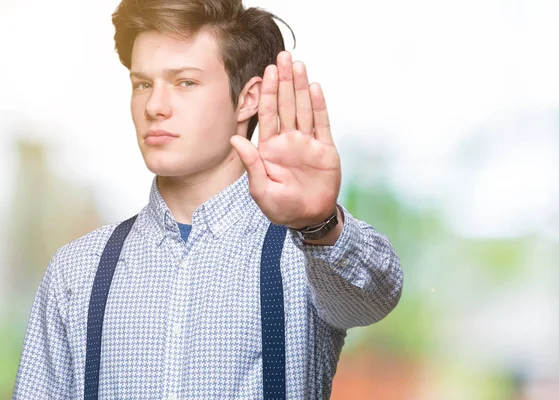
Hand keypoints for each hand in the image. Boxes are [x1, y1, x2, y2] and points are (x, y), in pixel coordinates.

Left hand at [230, 51, 341, 228]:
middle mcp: (288, 140)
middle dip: (283, 81)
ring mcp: (307, 143)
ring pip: (303, 109)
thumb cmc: (281, 208)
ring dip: (300, 87)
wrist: (309, 218)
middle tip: (282, 56)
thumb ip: (251, 163)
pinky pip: (321, 123)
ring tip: (298, 65)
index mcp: (270, 148)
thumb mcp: (260, 190)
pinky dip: (318, 106)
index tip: (266, 72)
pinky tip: (314, 88)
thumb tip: (234, 140)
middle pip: (286, 105)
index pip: (267, 114)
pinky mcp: (324, 149)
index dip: (267, 93)